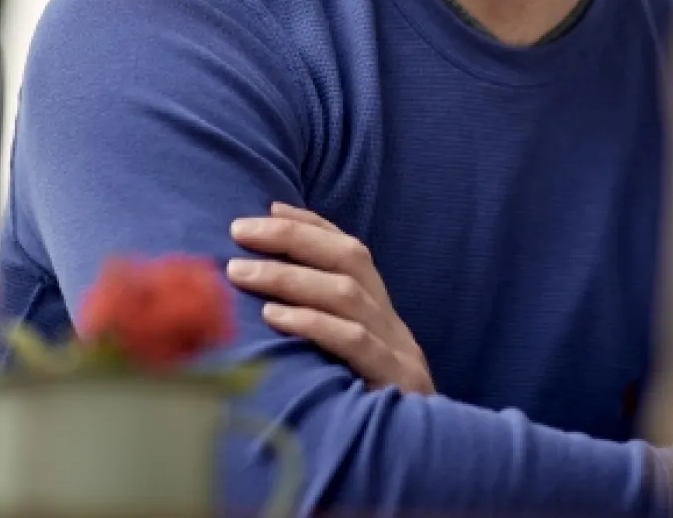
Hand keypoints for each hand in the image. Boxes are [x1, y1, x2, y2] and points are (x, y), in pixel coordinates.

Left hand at [228, 203, 433, 394]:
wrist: (433, 465)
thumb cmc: (375, 413)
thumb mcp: (353, 364)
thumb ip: (326, 328)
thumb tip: (265, 299)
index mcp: (383, 314)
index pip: (351, 250)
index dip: (311, 224)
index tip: (269, 207)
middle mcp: (392, 322)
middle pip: (350, 258)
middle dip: (292, 237)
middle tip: (239, 230)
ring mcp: (397, 350)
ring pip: (346, 294)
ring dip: (288, 276)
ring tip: (240, 271)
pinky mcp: (394, 383)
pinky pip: (354, 343)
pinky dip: (312, 323)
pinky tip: (274, 316)